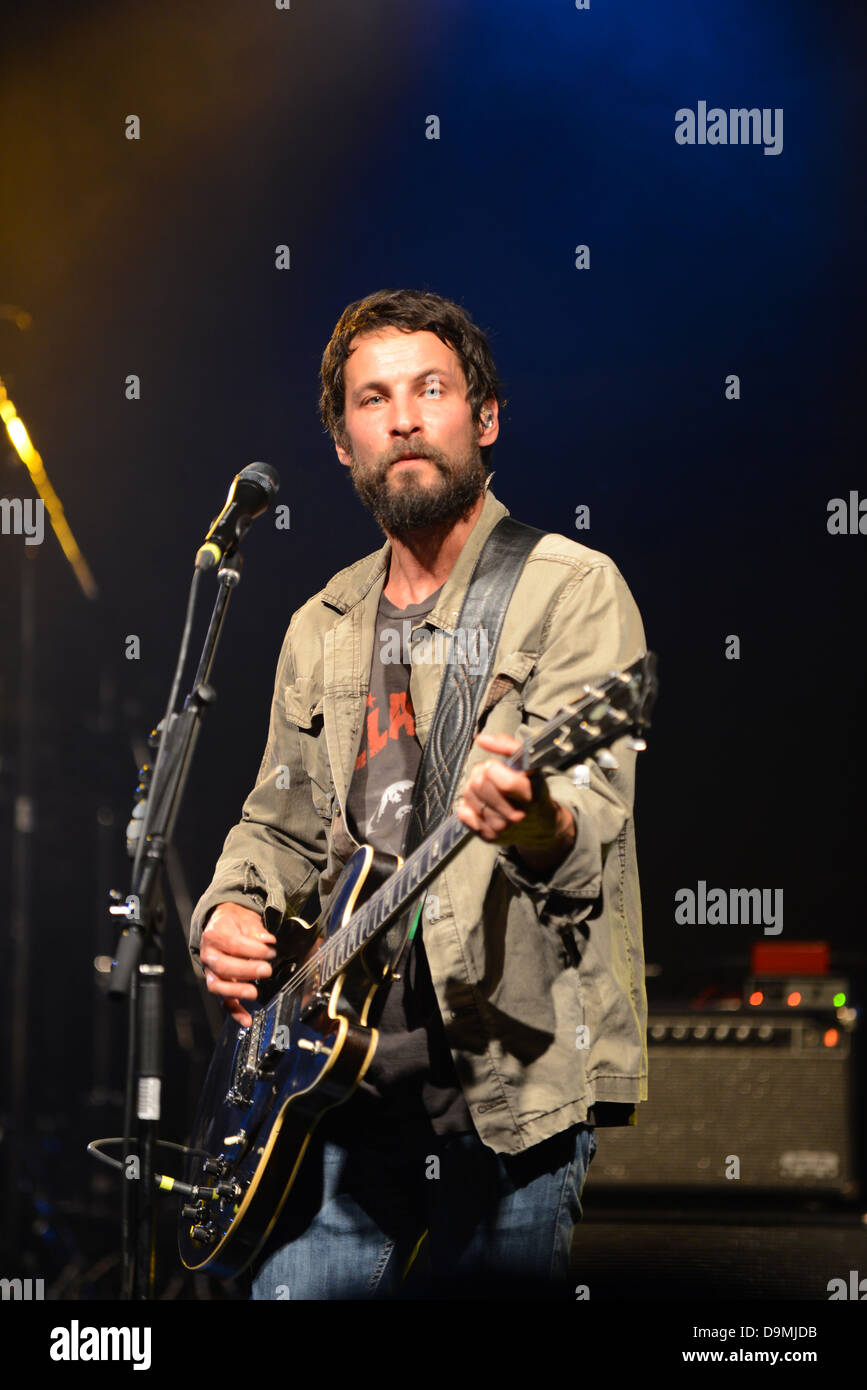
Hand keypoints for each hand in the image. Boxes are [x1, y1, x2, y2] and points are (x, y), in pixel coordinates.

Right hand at [199, 902, 276, 1026]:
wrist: (222, 925)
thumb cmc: (234, 924)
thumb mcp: (245, 920)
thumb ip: (257, 931)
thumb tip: (268, 940)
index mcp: (214, 934)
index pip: (231, 943)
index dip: (252, 949)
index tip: (269, 951)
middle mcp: (208, 954)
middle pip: (222, 966)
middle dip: (246, 970)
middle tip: (266, 970)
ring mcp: (211, 972)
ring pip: (217, 986)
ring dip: (236, 991)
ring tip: (254, 993)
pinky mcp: (218, 985)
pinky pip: (223, 1001)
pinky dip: (235, 1012)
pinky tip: (247, 1020)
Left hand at [453, 731, 575, 864]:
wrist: (541, 826)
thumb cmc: (533, 791)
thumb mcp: (529, 765)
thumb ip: (507, 746)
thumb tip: (480, 739)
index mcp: (529, 794)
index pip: (497, 775)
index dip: (493, 766)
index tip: (498, 767)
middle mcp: (515, 815)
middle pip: (478, 783)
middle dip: (482, 774)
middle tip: (492, 778)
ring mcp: (500, 828)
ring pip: (467, 795)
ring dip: (474, 788)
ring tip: (489, 791)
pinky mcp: (488, 837)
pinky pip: (462, 812)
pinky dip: (469, 805)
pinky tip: (483, 805)